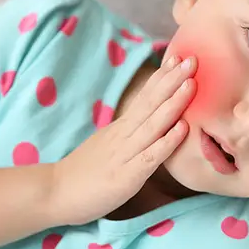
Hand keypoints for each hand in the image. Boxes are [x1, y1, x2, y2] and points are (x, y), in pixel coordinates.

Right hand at [49, 55, 196, 225]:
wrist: (55, 192)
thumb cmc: (84, 172)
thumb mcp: (108, 144)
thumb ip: (128, 132)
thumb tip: (147, 120)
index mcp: (121, 127)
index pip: (144, 96)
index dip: (162, 77)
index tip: (179, 56)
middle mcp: (124, 135)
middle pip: (151, 102)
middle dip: (173, 80)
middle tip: (193, 59)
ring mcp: (125, 154)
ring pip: (153, 124)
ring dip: (174, 103)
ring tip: (192, 84)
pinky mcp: (127, 176)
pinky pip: (150, 156)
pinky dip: (167, 141)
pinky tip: (183, 128)